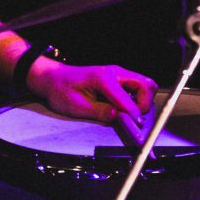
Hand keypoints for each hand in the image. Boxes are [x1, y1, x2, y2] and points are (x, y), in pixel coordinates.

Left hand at [28, 61, 157, 122]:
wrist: (53, 78)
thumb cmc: (61, 90)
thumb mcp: (77, 106)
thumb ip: (99, 111)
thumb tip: (117, 117)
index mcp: (103, 79)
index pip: (127, 99)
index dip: (134, 114)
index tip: (137, 126)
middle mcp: (114, 73)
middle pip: (146, 84)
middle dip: (145, 103)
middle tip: (135, 118)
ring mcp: (117, 74)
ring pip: (144, 84)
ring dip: (143, 100)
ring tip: (131, 114)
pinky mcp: (117, 78)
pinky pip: (136, 86)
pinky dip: (138, 98)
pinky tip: (126, 108)